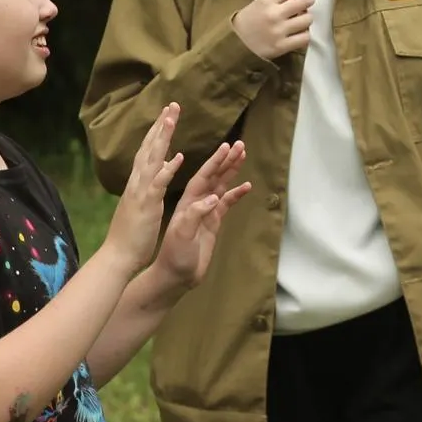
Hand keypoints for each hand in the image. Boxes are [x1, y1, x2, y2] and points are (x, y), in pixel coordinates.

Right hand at [104, 103, 185, 275]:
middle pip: (148, 148)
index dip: (157, 132)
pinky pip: (158, 185)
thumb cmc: (131, 234)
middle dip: (160, 126)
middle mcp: (137, 183)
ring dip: (162, 138)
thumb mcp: (141, 204)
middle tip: (172, 104)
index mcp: (137, 184)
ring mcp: (141, 193)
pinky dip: (167, 170)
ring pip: (152, 159)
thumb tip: (160, 167)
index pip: (147, 152)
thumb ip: (149, 184)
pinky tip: (179, 157)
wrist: (118, 257)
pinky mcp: (147, 206)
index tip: (167, 114)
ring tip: (172, 118)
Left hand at [152, 140, 251, 290]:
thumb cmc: (174, 256)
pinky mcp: (213, 223)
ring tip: (243, 156)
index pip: (202, 177)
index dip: (214, 162)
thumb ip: (195, 215)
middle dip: (226, 161)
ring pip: (220, 187)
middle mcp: (196, 204)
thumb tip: (214, 197)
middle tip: (240, 145)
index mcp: (187, 203)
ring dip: (231, 172)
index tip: (226, 147)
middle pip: (213, 177)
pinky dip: (236, 194)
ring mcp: (205, 213)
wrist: (175, 277)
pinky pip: (226, 204)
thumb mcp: (182, 235)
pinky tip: (246, 186)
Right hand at [232, 0, 313, 60]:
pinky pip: (305, 38)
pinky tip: (298, 33)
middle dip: (308, 0)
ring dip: (306, 18)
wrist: (234, 45)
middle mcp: (274, 14)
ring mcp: (278, 31)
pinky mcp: (281, 47)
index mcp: (266, 0)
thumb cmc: (249, 20)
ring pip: (308, 19)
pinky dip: (304, 35)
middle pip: (305, 1)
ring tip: (300, 20)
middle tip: (306, 3)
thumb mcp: (258, 2)